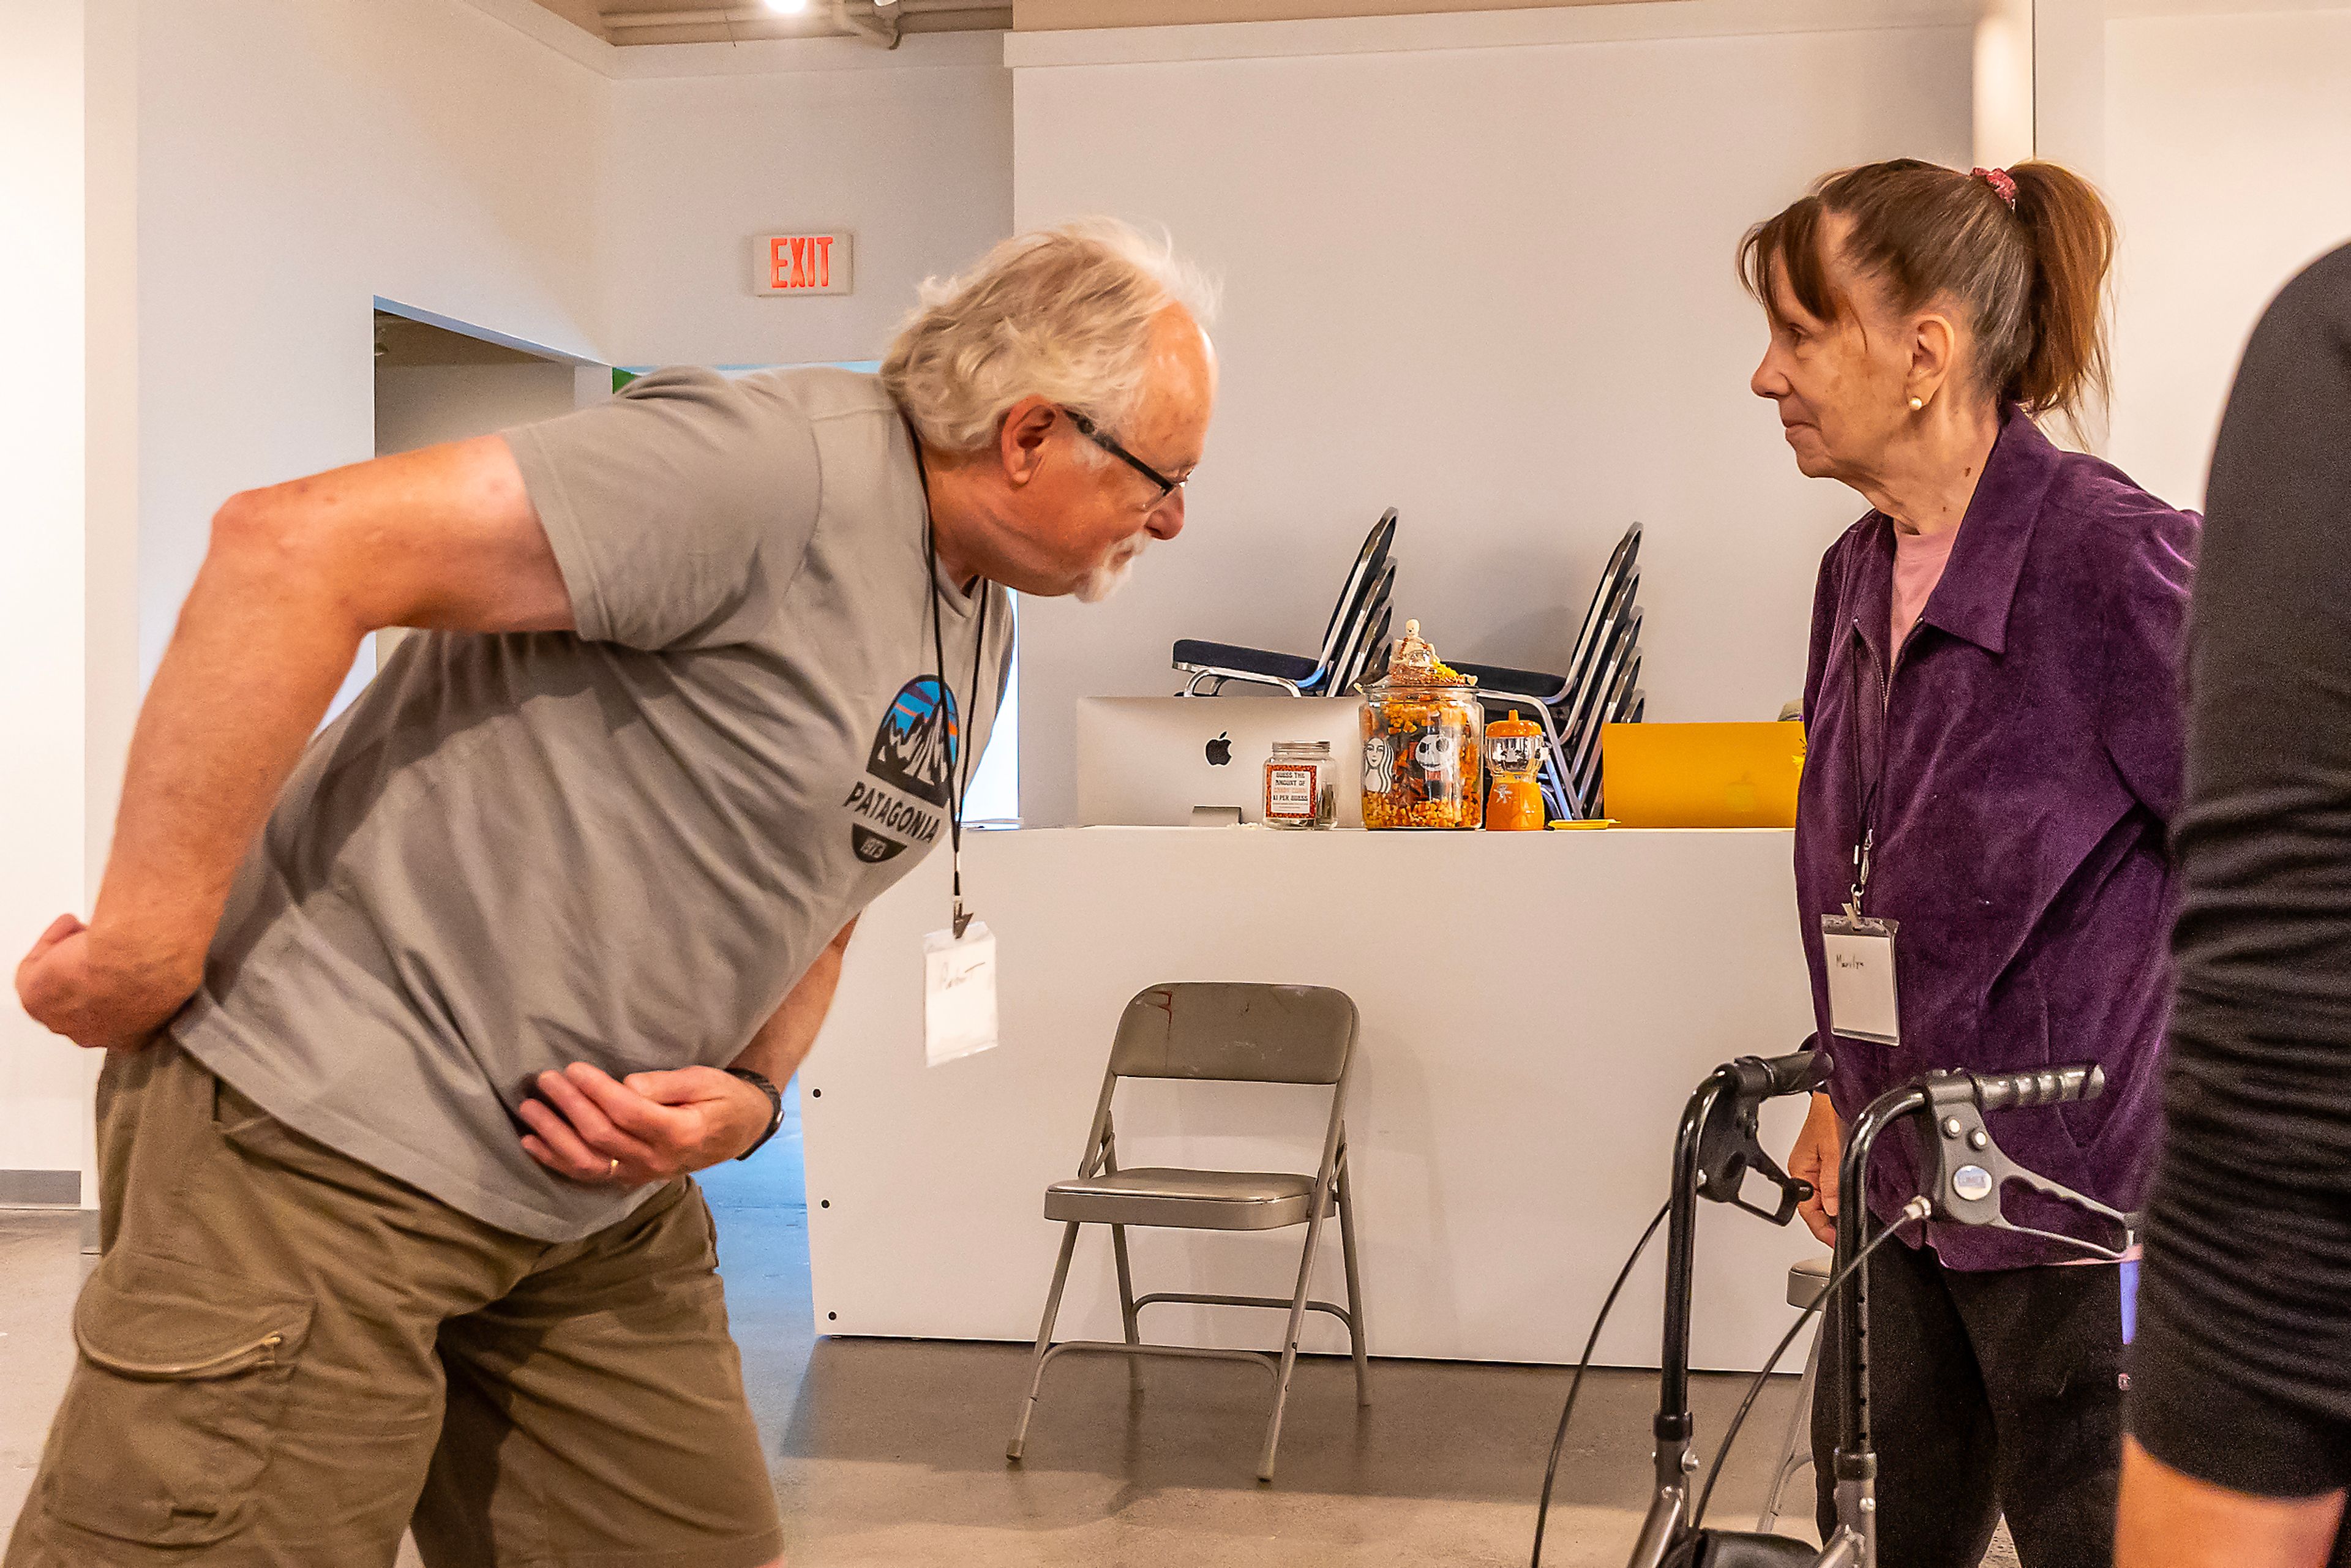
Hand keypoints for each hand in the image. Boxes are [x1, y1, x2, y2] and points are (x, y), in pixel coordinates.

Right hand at [16, 915, 198, 1051]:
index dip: (122, 988)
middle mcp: (96, 1035)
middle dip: (94, 975)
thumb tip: (175, 964)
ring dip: (72, 960)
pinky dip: (51, 943)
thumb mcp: (182, 978)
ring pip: (60, 988)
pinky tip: (71, 924)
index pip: (123, 1019)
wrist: (138, 961)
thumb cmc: (166, 967)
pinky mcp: (36, 999)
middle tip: (103, 947)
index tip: (128, 963)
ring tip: (89, 933)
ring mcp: (63, 1021)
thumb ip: (170, 980)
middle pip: (87, 1004)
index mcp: (134, 1038)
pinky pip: (34, 970)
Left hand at [519, 1062, 773, 1187]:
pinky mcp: (629, 1178)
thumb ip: (667, 1084)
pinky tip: (532, 1143)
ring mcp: (641, 1174)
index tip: (574, 1068)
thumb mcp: (705, 1081)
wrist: (739, 1131)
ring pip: (588, 1161)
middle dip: (569, 1106)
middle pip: (602, 1136)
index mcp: (681, 1133)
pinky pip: (587, 1174)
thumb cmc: (723, 1098)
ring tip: (530, 1108)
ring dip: (554, 1135)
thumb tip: (627, 1084)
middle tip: (547, 1079)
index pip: (629, 1113)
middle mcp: (658, 1160)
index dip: (598, 1091)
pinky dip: (556, 1160)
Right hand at [1788, 1091, 1843, 1247]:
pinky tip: (1847, 1201)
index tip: (1834, 1241)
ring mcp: (1814, 1167)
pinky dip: (1837, 1197)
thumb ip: (1832, 1181)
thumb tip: (1832, 1207)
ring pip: (1822, 1199)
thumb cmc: (1828, 1114)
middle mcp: (1805, 1171)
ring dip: (1833, 1211)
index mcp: (1800, 1171)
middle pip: (1814, 1208)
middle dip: (1828, 1224)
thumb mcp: (1834, 1150)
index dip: (1821, 1229)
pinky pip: (1828, 1187)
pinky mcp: (1824, 1161)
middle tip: (1842, 1236)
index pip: (1807, 1210)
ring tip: (1847, 1222)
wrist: (1833, 1093)